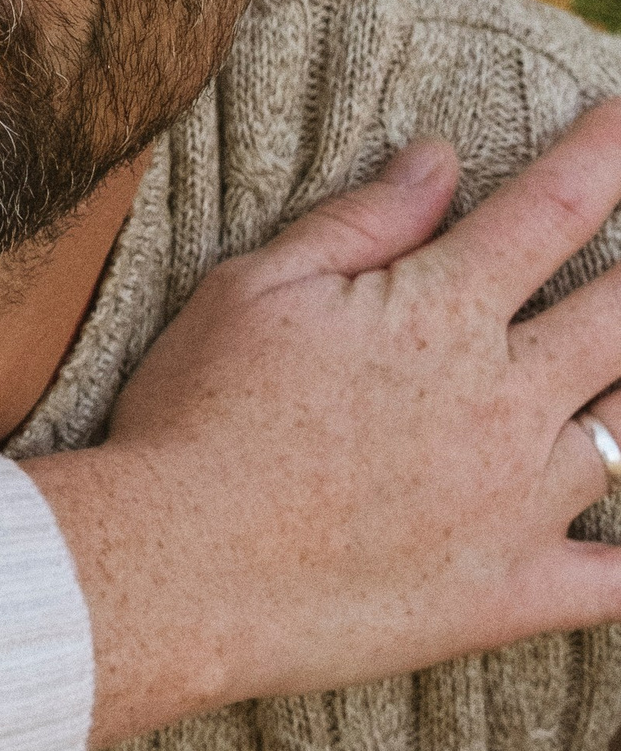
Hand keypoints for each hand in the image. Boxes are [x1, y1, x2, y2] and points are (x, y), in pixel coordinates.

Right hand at [23, 106, 620, 749]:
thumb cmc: (198, 415)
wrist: (174, 569)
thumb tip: (440, 160)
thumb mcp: (256, 287)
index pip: (553, 210)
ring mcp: (520, 503)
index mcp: (441, 312)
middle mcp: (503, 399)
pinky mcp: (512, 593)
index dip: (607, 157)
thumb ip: (363, 222)